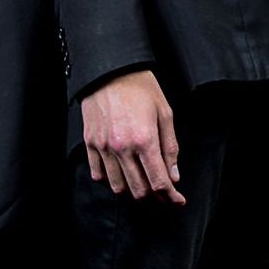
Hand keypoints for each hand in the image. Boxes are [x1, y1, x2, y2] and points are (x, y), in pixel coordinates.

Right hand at [80, 70, 185, 205]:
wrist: (110, 68)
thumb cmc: (139, 86)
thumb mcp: (165, 112)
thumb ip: (170, 147)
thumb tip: (173, 175)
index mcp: (144, 139)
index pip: (159, 182)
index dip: (171, 196)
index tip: (177, 200)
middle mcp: (122, 148)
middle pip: (139, 190)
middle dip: (154, 195)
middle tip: (162, 189)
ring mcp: (104, 147)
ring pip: (118, 187)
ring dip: (132, 189)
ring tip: (141, 179)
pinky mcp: (91, 142)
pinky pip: (98, 174)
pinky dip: (111, 178)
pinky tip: (121, 170)